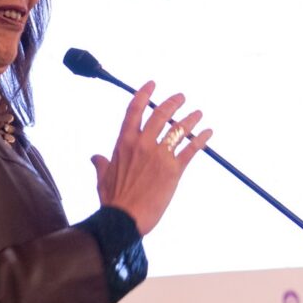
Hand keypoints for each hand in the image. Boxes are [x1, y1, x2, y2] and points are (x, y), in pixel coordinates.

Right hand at [91, 81, 213, 235]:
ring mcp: (159, 156)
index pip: (134, 110)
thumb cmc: (113, 201)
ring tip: (198, 113)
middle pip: (161, 114)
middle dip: (173, 102)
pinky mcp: (174, 170)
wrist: (125, 218)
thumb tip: (95, 157)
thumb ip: (101, 164)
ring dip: (190, 119)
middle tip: (181, 97)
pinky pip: (191, 149)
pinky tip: (208, 133)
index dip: (144, 94)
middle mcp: (142, 144)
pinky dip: (201, 139)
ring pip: (179, 129)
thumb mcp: (103, 178)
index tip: (152, 84)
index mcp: (124, 143)